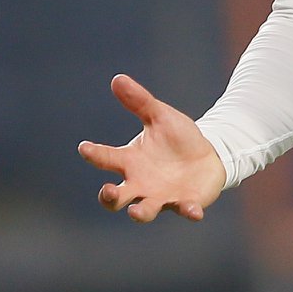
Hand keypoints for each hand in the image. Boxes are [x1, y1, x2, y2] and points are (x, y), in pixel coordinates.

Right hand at [78, 73, 225, 222]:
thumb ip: (139, 101)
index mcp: (130, 161)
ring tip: (135, 212)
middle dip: (109, 197)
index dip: (94, 153)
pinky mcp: (186, 203)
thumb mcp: (159, 116)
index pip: (106, 158)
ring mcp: (162, 197)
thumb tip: (117, 78)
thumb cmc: (177, 138)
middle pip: (116, 197)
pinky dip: (188, 211)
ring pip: (144, 211)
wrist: (208, 155)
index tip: (84, 147)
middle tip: (108, 190)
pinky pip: (185, 210)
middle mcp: (141, 184)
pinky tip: (194, 210)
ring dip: (140, 212)